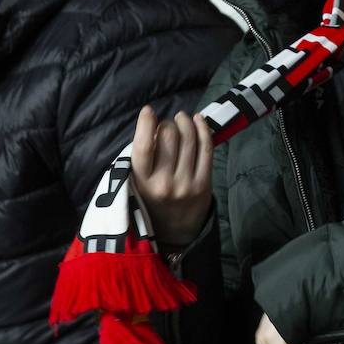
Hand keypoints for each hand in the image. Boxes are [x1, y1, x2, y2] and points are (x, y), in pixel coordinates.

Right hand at [131, 106, 212, 245]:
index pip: (143, 146)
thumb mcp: (136, 184)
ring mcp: (186, 183)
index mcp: (141, 182)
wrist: (174, 233)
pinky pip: (207, 149)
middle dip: (168, 124)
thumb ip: (141, 159)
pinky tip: (199, 120)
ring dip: (185, 122)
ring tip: (182, 118)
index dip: (146, 124)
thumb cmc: (151, 201)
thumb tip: (152, 124)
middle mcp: (164, 183)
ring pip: (189, 139)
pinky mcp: (204, 184)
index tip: (148, 110)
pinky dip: (203, 129)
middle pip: (169, 136)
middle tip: (168, 124)